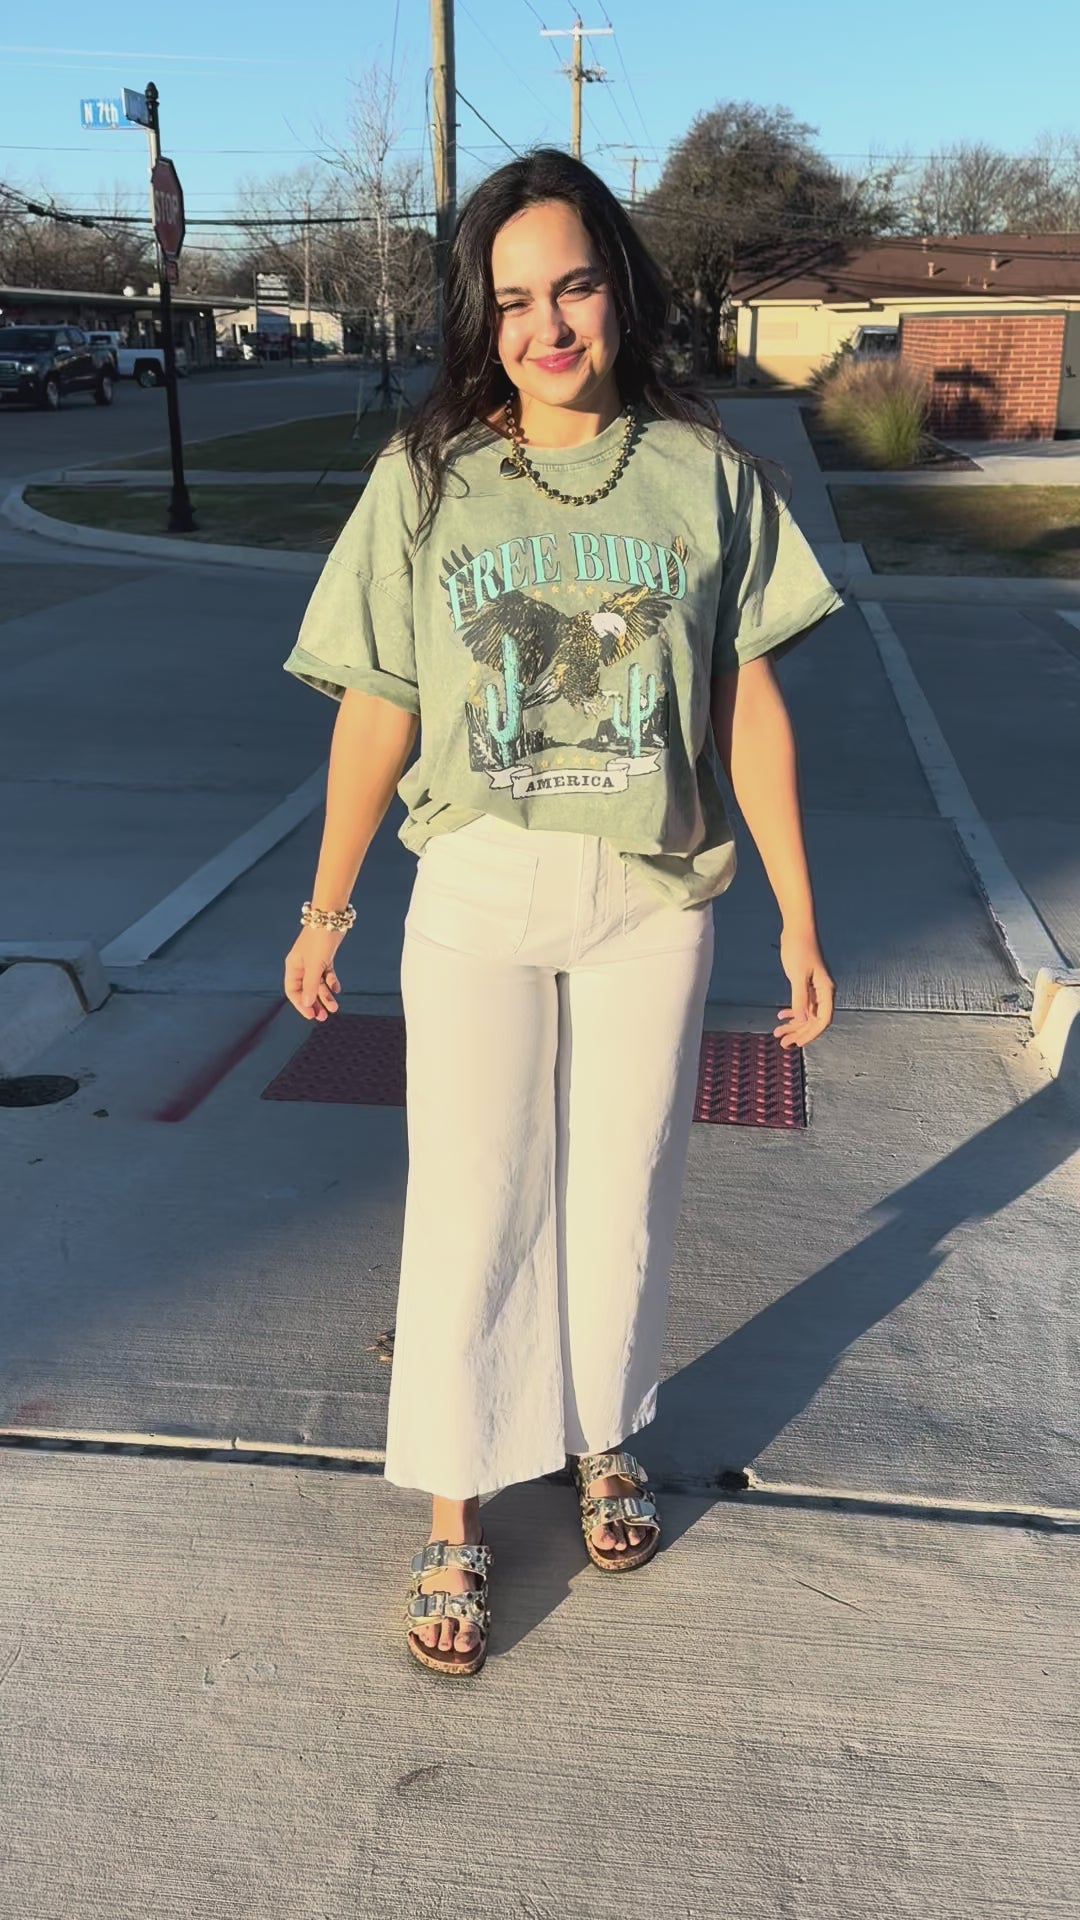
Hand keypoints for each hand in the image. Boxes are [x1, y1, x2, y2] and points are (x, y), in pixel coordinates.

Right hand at [283, 924, 345, 1022]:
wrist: (331, 917)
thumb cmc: (319, 938)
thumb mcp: (315, 965)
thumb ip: (311, 985)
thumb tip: (307, 1004)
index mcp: (293, 966)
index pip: (293, 991)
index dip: (301, 1005)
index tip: (311, 1015)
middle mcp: (301, 965)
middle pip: (306, 990)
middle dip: (314, 1004)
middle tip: (323, 1017)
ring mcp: (313, 962)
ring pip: (318, 984)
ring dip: (325, 996)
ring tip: (335, 1007)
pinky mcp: (324, 957)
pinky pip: (326, 975)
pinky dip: (331, 982)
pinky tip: (337, 988)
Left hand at [775, 927, 834, 1049]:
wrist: (797, 929)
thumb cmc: (800, 948)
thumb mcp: (797, 976)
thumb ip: (799, 999)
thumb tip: (800, 1020)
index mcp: (826, 990)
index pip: (822, 1020)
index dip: (810, 1034)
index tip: (796, 1043)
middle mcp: (823, 991)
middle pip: (813, 1020)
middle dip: (799, 1033)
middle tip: (782, 1043)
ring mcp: (815, 988)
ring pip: (806, 1014)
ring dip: (793, 1025)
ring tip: (777, 1033)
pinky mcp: (806, 983)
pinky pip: (801, 1004)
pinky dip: (792, 1012)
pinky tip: (780, 1015)